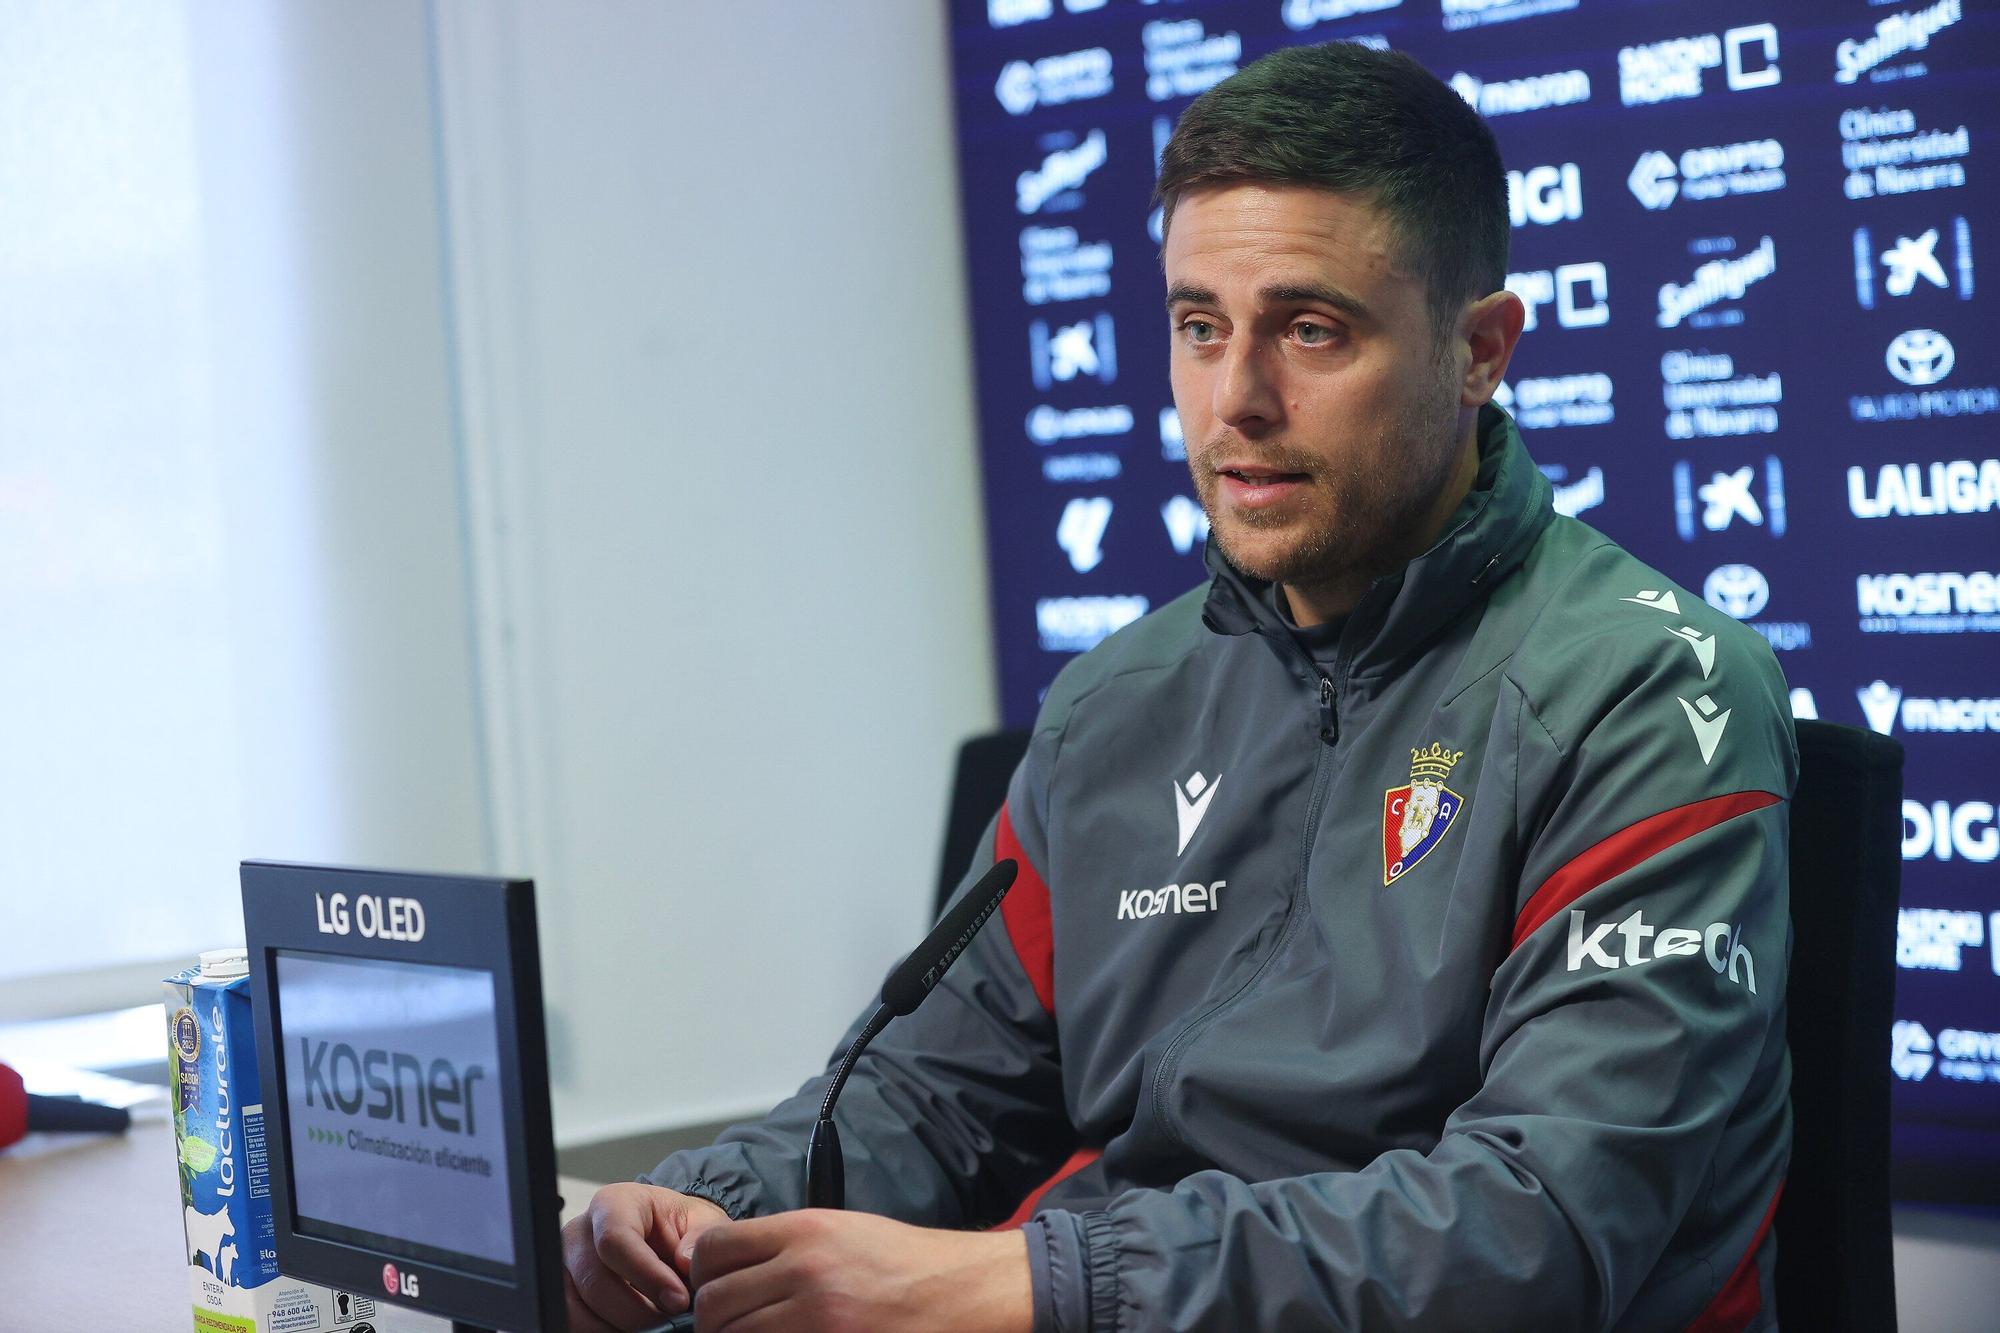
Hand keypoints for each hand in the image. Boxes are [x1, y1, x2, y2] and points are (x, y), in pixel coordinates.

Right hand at [563, 1182, 730, 1331]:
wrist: (663, 1239)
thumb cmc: (677, 1228)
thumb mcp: (700, 1221)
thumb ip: (701, 1235)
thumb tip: (686, 1259)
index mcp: (612, 1204)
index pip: (615, 1240)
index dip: (647, 1275)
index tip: (678, 1300)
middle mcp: (579, 1232)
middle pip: (595, 1282)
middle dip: (636, 1311)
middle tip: (669, 1320)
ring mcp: (565, 1266)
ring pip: (578, 1309)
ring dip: (618, 1326)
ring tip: (653, 1325)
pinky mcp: (561, 1294)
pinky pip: (572, 1323)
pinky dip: (602, 1332)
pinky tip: (630, 1328)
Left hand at [687, 1210, 1032, 1332]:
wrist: (960, 1293)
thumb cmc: (906, 1262)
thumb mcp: (844, 1230)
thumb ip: (787, 1243)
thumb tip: (731, 1262)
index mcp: (804, 1230)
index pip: (714, 1249)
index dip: (702, 1272)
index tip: (712, 1285)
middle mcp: (803, 1271)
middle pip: (714, 1303)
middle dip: (714, 1318)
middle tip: (730, 1322)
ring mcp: (814, 1318)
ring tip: (755, 1332)